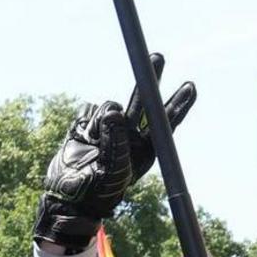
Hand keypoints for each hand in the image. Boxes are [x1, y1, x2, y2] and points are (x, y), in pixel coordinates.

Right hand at [36, 83, 190, 248]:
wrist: (65, 199)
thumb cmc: (96, 192)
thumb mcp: (112, 171)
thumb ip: (116, 141)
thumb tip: (113, 110)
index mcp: (143, 149)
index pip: (164, 123)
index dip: (177, 105)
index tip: (190, 87)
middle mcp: (129, 135)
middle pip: (145, 102)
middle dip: (151, 80)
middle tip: (158, 57)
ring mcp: (108, 129)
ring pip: (110, 106)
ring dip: (102, 118)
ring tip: (93, 141)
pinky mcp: (87, 126)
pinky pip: (88, 111)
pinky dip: (84, 122)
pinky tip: (80, 138)